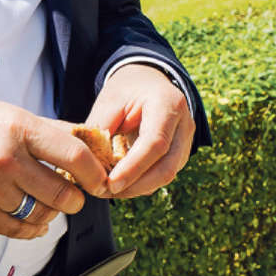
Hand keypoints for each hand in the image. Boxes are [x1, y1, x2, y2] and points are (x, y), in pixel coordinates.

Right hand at [0, 96, 111, 238]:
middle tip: (78, 196)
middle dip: (76, 198)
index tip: (101, 180)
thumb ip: (52, 130)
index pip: (72, 154)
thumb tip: (90, 139)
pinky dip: (32, 230)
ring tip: (53, 205)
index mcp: (19, 130)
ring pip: (39, 214)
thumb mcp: (13, 115)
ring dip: (53, 214)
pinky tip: (37, 223)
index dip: (94, 172)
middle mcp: (6, 160)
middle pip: (60, 191)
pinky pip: (15, 230)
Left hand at [87, 63, 194, 198]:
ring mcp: (186, 141)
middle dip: (135, 185)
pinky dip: (141, 183)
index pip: (155, 143)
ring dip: (136, 188)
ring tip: (107, 189)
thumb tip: (88, 164)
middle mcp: (184, 124)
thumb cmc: (127, 90)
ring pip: (166, 175)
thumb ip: (101, 128)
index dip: (133, 167)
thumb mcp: (110, 100)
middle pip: (167, 167)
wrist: (148, 83)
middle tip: (104, 192)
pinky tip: (120, 183)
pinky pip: (162, 175)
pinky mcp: (180, 154)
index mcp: (169, 104)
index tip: (110, 184)